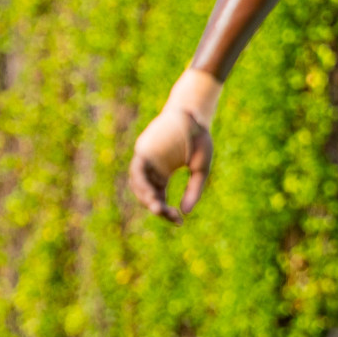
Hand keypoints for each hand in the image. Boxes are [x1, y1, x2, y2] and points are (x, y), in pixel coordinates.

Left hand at [128, 107, 213, 225]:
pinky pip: (137, 170)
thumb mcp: (200, 170)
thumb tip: (184, 213)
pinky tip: (150, 194)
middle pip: (147, 194)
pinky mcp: (142, 150)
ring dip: (145, 198)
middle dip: (156, 207)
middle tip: (167, 214)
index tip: (179, 222)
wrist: (195, 114)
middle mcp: (151, 169)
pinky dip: (140, 183)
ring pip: (138, 184)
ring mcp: (145, 159)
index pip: (159, 198)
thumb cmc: (200, 139)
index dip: (167, 212)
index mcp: (163, 174)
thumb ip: (193, 191)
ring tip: (157, 208)